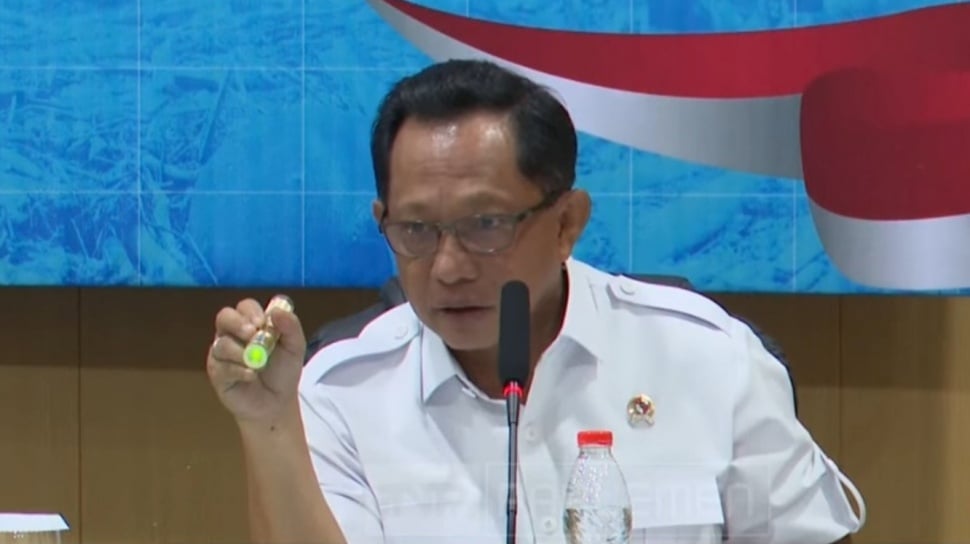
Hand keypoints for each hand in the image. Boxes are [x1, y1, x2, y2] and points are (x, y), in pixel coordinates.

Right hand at [206, 297, 305, 425]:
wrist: (277, 403)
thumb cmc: (283, 371)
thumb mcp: (295, 347)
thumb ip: (290, 327)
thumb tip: (276, 311)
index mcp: (252, 324)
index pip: (245, 307)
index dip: (251, 311)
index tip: (262, 322)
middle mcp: (233, 335)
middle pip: (224, 317)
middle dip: (237, 323)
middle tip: (252, 334)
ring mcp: (222, 354)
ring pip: (221, 343)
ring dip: (240, 352)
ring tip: (258, 363)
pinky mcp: (217, 373)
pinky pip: (222, 367)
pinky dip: (238, 370)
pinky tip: (251, 376)